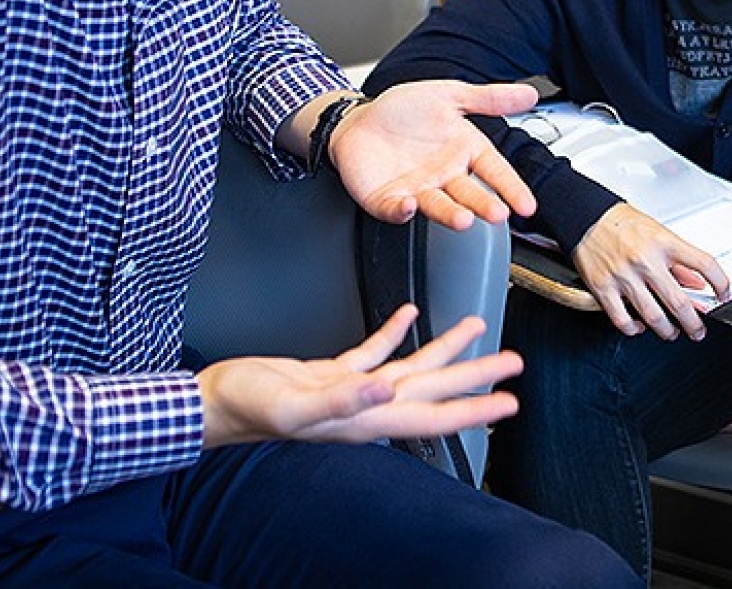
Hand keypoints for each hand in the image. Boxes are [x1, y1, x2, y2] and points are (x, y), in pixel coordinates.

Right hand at [198, 306, 520, 447]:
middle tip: (513, 364)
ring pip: (412, 367)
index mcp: (366, 416)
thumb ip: (342, 399)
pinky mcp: (333, 372)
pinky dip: (395, 332)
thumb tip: (384, 389)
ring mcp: (353, 389)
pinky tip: (410, 315)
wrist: (217, 400)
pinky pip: (375, 351)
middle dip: (477, 376)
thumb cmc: (250, 406)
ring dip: (446, 349)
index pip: (432, 414)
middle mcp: (368, 405)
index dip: (473, 409)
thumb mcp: (295, 404)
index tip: (508, 401)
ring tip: (477, 327)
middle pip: (435, 388)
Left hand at [332, 81, 538, 227]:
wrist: (360, 119)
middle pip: (469, 194)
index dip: (511, 188)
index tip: (526, 205)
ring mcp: (416, 189)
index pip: (494, 171)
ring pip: (437, 206)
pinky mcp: (386, 200)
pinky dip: (401, 211)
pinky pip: (394, 209)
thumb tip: (529, 94)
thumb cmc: (404, 110)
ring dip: (451, 215)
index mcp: (464, 151)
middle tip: (498, 214)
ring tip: (464, 220)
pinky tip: (409, 206)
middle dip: (484, 205)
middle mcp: (444, 175)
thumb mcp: (449, 95)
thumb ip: (489, 98)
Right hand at [571, 203, 729, 341]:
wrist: (586, 216)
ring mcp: (624, 276)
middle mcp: (645, 260)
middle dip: (694, 324)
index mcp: (664, 243)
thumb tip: (697, 284)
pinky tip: (640, 327)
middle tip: (698, 331)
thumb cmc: (623, 223)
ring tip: (672, 332)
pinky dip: (634, 329)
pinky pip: (622, 320)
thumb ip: (679, 261)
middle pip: (679, 302)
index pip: (704, 264)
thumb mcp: (659, 233)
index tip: (723, 294)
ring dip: (667, 331)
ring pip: (653, 317)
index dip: (720, 282)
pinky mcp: (603, 288)